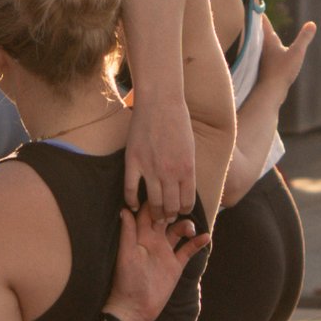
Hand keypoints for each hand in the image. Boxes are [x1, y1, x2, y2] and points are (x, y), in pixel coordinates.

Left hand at [106, 196, 210, 320]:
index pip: (148, 213)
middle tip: (180, 210)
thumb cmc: (127, 281)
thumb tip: (125, 208)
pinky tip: (205, 237)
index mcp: (140, 236)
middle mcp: (154, 241)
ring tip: (190, 229)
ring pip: (178, 231)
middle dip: (173, 211)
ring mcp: (166, 252)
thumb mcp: (126, 254)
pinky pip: (188, 250)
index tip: (164, 195)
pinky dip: (197, 243)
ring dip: (186, 225)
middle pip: (166, 218)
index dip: (155, 203)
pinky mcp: (175, 265)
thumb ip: (128, 232)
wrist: (136, 308)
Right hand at [125, 78, 197, 222]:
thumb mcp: (190, 148)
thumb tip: (184, 187)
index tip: (180, 212)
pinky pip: (130, 189)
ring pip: (153, 202)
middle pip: (171, 206)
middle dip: (170, 216)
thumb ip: (187, 168)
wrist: (160, 101)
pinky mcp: (133, 161)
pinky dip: (131, 202)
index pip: (187, 201)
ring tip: (153, 217)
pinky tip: (133, 207)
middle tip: (166, 219)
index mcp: (188, 169)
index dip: (184, 211)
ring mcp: (150, 168)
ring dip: (154, 213)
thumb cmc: (178, 121)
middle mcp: (170, 172)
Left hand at [254, 15, 317, 109]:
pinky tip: (269, 56)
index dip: (260, 11)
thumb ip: (304, 38)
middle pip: (258, 31)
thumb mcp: (297, 53)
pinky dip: (265, 51)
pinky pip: (263, 55)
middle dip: (258, 23)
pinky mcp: (263, 68)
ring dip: (261, 37)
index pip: (262, 22)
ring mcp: (261, 59)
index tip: (258, 2)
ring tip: (261, 33)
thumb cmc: (281, 71)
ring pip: (259, 44)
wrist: (270, 92)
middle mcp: (262, 48)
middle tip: (257, 15)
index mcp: (268, 40)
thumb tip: (312, 24)